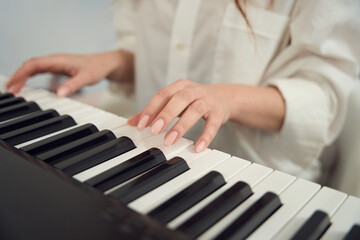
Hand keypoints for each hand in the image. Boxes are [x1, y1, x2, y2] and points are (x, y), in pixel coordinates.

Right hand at [6, 51, 131, 96]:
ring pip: (34, 67)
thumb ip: (73, 85)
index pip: (33, 64)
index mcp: (58, 60)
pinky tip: (27, 84)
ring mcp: (56, 63)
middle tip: (10, 90)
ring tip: (14, 88)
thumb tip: (59, 94)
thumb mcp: (86, 78)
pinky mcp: (59, 68)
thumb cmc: (97, 68)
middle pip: (30, 65)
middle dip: (18, 76)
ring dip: (23, 76)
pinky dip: (31, 76)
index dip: (21, 74)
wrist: (105, 64)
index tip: (13, 85)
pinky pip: (40, 70)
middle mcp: (55, 60)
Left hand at [128, 79, 231, 151]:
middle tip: (154, 131)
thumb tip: (131, 122)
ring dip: (181, 126)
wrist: (224, 97)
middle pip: (179, 99)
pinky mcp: (219, 112)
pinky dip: (206, 136)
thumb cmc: (194, 100)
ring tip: (170, 141)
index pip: (163, 95)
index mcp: (180, 86)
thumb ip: (154, 111)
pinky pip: (213, 124)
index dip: (151, 109)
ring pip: (194, 110)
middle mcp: (193, 90)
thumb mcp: (175, 102)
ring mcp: (207, 100)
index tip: (141, 124)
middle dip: (165, 115)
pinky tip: (198, 147)